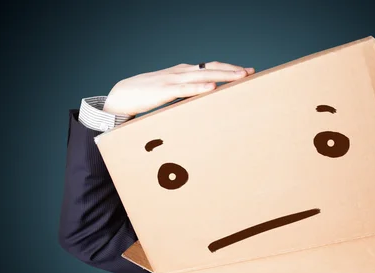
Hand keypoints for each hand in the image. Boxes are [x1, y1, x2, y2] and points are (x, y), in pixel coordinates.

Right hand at [103, 62, 254, 115]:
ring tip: (240, 77)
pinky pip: (185, 89)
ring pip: (203, 75)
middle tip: (251, 72)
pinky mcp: (165, 90)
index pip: (211, 67)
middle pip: (212, 68)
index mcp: (184, 72)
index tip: (247, 72)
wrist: (123, 94)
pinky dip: (200, 87)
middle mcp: (181, 72)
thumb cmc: (148, 95)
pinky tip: (212, 87)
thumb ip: (186, 95)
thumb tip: (202, 102)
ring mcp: (174, 80)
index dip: (229, 68)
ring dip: (223, 75)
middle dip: (233, 70)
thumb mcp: (171, 92)